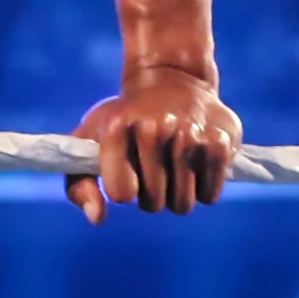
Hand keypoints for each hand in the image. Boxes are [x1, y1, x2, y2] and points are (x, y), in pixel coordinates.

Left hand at [65, 67, 239, 223]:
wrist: (171, 79)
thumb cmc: (124, 119)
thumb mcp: (90, 142)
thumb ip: (79, 185)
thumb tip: (97, 218)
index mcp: (116, 129)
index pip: (121, 194)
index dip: (124, 190)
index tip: (127, 172)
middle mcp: (153, 130)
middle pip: (153, 204)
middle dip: (151, 195)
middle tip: (153, 166)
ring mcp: (187, 136)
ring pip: (182, 205)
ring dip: (177, 194)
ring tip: (173, 164)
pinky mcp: (219, 143)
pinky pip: (209, 197)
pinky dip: (203, 189)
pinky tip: (196, 163)